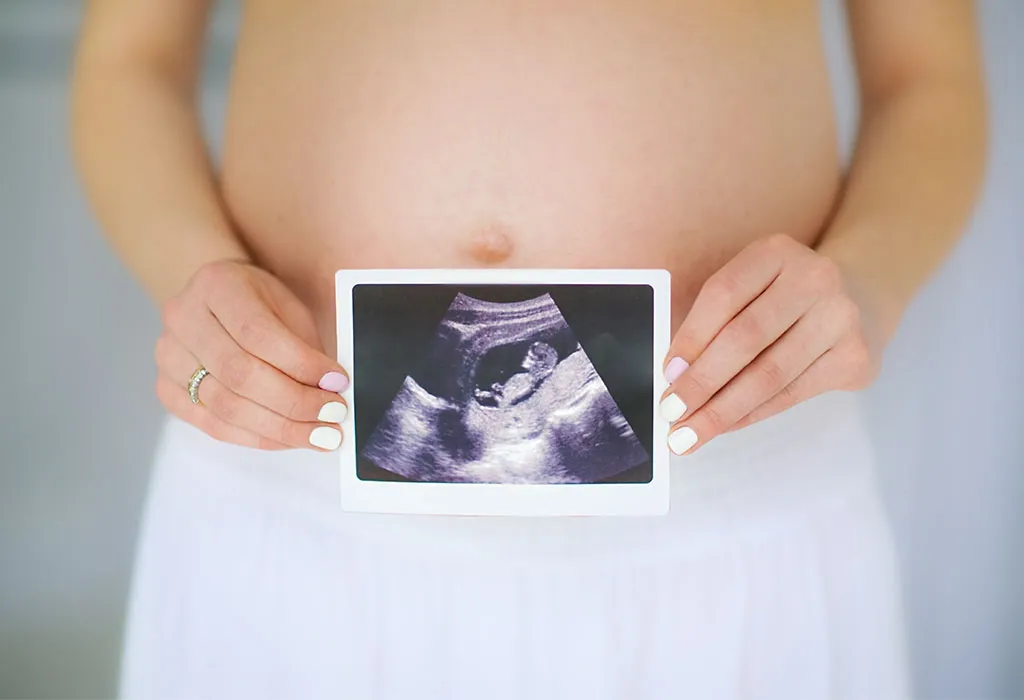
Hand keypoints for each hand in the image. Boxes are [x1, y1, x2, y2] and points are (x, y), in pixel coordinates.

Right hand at [155, 259, 349, 450]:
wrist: (215, 300)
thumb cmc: (260, 303)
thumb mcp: (288, 307)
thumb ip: (305, 346)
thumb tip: (332, 391)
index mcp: (217, 285)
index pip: (259, 334)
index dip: (301, 364)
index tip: (337, 383)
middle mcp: (183, 318)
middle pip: (240, 375)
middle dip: (295, 403)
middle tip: (334, 417)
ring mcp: (168, 356)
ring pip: (226, 407)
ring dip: (281, 428)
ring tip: (320, 436)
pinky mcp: (166, 390)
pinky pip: (213, 426)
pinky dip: (258, 438)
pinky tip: (288, 439)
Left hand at [659, 234, 883, 454]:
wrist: (859, 297)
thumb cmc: (782, 297)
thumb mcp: (750, 288)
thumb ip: (714, 322)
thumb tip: (675, 376)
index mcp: (776, 252)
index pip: (723, 295)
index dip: (691, 338)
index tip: (666, 375)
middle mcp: (815, 279)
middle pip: (746, 339)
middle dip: (702, 383)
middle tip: (671, 413)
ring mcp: (840, 318)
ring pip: (769, 375)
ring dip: (722, 411)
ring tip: (689, 434)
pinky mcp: (854, 357)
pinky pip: (791, 394)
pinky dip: (751, 414)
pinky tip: (725, 425)